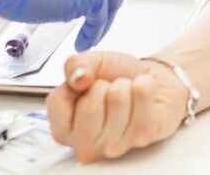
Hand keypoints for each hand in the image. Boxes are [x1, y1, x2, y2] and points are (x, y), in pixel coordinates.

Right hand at [46, 51, 188, 161]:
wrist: (150, 83)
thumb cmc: (115, 78)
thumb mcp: (90, 64)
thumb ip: (76, 65)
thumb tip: (79, 77)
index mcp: (64, 129)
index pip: (58, 102)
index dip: (77, 82)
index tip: (87, 85)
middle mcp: (86, 144)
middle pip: (89, 105)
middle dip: (103, 85)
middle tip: (110, 91)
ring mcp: (115, 145)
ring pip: (117, 97)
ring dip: (125, 84)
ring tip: (128, 94)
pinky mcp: (143, 136)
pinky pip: (142, 93)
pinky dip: (145, 82)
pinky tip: (144, 96)